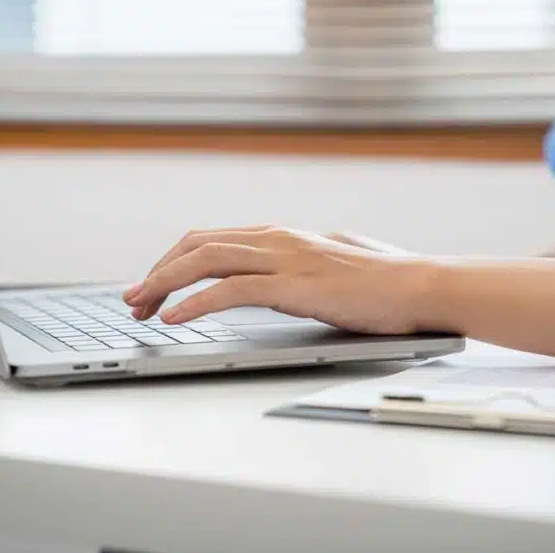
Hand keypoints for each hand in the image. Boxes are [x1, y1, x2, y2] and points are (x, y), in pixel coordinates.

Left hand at [122, 226, 433, 334]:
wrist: (421, 285)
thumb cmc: (385, 281)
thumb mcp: (332, 265)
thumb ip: (301, 266)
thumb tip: (282, 278)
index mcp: (283, 235)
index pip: (212, 239)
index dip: (175, 260)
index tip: (154, 286)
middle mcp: (277, 239)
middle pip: (197, 244)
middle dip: (157, 271)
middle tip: (133, 300)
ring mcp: (284, 259)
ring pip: (205, 260)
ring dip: (164, 283)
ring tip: (139, 307)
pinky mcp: (294, 286)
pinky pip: (230, 290)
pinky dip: (196, 303)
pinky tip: (176, 318)